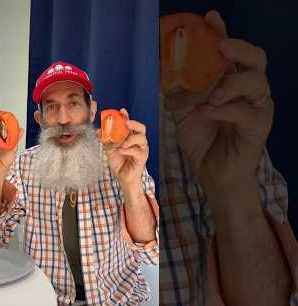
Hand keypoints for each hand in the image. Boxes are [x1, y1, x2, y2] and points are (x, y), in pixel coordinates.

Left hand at [98, 108, 148, 188]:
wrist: (122, 176)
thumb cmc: (119, 162)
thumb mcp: (110, 149)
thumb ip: (106, 140)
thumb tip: (98, 131)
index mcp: (131, 136)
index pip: (131, 124)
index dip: (127, 117)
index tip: (122, 111)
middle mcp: (138, 141)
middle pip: (141, 128)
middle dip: (134, 124)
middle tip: (126, 123)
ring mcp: (142, 149)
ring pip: (141, 138)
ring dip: (131, 139)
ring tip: (122, 144)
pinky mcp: (142, 157)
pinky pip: (137, 151)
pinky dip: (128, 150)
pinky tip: (121, 151)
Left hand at [172, 10, 272, 192]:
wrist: (211, 172)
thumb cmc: (202, 139)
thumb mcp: (184, 111)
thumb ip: (179, 91)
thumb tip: (162, 69)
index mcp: (231, 82)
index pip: (231, 53)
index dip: (223, 33)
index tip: (210, 18)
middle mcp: (248, 91)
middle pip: (256, 59)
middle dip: (239, 49)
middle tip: (220, 47)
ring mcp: (257, 108)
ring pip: (256, 82)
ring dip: (231, 83)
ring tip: (210, 95)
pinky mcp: (258, 127)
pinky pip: (246, 112)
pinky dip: (225, 110)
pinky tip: (208, 112)